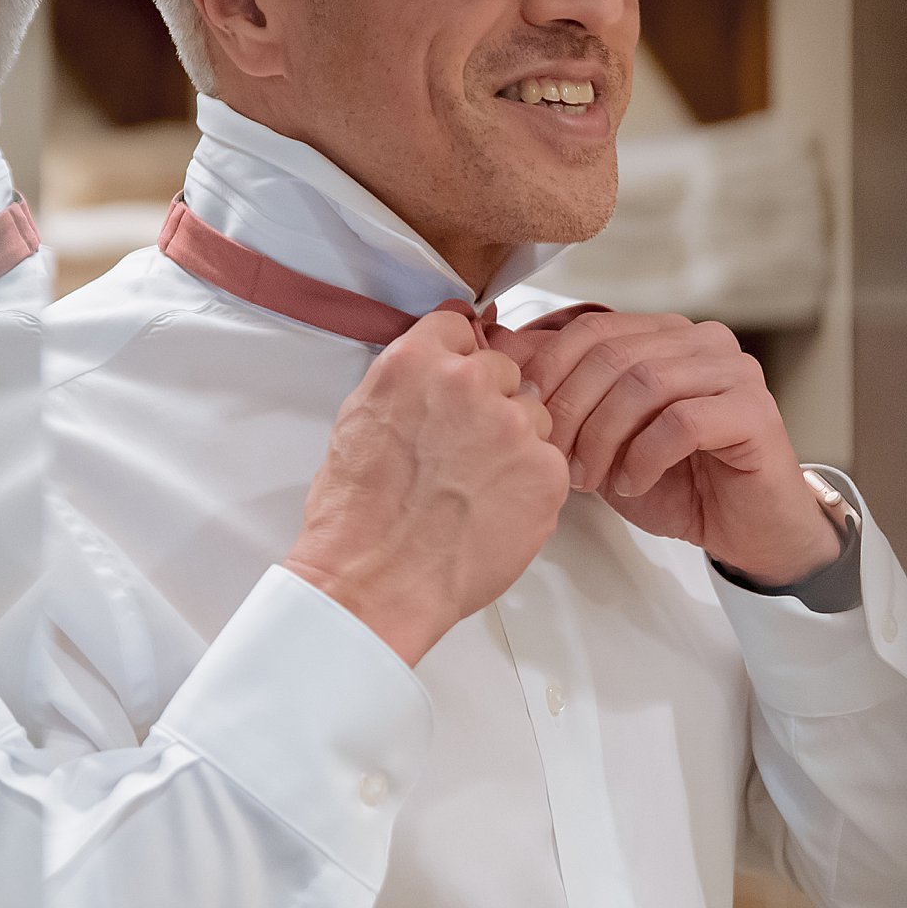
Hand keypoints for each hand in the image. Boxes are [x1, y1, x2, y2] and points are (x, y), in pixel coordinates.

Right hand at [283, 310, 569, 665]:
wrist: (375, 580)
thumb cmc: (357, 514)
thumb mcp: (360, 419)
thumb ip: (407, 384)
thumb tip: (437, 373)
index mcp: (415, 362)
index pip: (459, 327)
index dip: (459, 360)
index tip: (459, 383)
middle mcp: (468, 382)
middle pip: (503, 371)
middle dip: (489, 404)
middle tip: (461, 452)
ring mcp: (513, 425)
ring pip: (532, 415)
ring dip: (514, 443)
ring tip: (475, 488)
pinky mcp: (546, 470)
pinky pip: (549, 462)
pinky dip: (530, 484)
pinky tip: (494, 510)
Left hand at [492, 312, 840, 586]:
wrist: (742, 531)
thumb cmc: (673, 483)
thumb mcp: (600, 437)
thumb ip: (562, 395)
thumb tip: (498, 347)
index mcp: (662, 334)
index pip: (590, 329)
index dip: (549, 372)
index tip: (526, 419)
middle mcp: (700, 339)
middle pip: (613, 355)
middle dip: (572, 412)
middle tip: (557, 461)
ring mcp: (732, 370)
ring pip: (645, 384)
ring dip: (604, 437)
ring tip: (591, 478)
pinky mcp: (754, 410)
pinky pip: (682, 421)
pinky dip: (644, 457)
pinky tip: (632, 484)